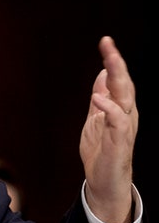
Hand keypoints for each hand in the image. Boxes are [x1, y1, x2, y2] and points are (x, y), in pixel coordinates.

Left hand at [81, 36, 137, 222]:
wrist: (104, 181)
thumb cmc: (102, 151)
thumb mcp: (96, 119)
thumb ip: (100, 98)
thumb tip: (102, 75)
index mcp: (121, 107)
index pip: (118, 79)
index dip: (113, 60)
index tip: (105, 41)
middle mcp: (126, 114)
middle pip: (124, 83)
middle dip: (116, 62)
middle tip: (108, 42)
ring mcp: (124, 127)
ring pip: (124, 98)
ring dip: (117, 78)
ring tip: (109, 60)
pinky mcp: (119, 141)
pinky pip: (116, 122)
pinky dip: (109, 108)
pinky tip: (98, 98)